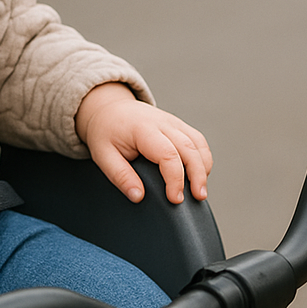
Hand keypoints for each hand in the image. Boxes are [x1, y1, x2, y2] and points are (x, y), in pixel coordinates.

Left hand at [74, 83, 211, 204]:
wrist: (109, 108)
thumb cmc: (106, 131)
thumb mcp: (103, 155)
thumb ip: (120, 176)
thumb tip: (138, 197)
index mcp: (142, 129)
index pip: (168, 154)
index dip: (175, 179)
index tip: (174, 198)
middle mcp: (162, 122)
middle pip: (190, 149)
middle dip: (197, 175)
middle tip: (197, 198)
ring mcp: (173, 122)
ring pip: (198, 144)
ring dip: (203, 167)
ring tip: (200, 191)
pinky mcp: (178, 125)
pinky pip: (198, 141)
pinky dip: (202, 158)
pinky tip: (198, 175)